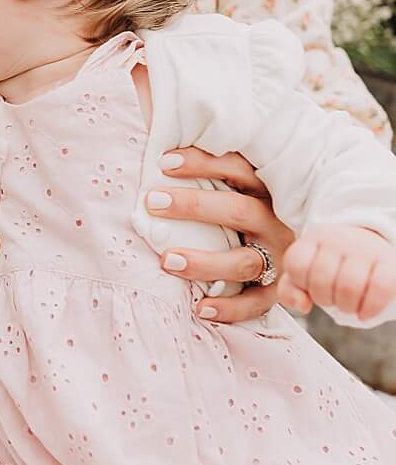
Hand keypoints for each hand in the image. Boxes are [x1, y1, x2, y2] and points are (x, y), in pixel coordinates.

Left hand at [146, 148, 294, 322]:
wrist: (312, 252)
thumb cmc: (249, 210)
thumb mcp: (243, 187)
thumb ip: (215, 174)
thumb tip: (162, 156)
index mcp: (269, 191)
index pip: (239, 170)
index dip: (203, 164)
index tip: (163, 162)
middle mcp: (278, 222)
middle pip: (239, 211)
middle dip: (195, 205)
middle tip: (152, 202)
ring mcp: (280, 257)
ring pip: (244, 261)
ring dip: (205, 262)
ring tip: (167, 260)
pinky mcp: (279, 290)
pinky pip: (256, 302)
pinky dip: (229, 308)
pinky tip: (199, 307)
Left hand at [278, 224, 395, 319]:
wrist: (370, 245)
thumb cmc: (333, 265)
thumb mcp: (304, 272)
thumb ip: (289, 289)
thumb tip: (302, 305)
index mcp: (313, 239)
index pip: (296, 265)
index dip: (301, 284)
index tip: (309, 287)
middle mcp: (339, 240)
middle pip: (322, 281)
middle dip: (324, 299)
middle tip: (331, 299)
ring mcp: (365, 249)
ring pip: (349, 286)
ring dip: (346, 306)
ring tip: (347, 306)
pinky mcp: (389, 261)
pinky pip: (381, 288)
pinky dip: (370, 308)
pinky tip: (364, 313)